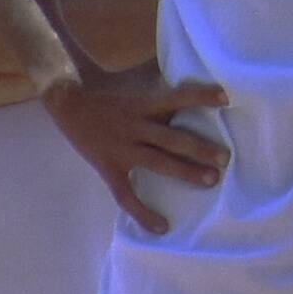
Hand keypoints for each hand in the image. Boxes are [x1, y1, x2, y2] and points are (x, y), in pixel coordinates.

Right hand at [36, 60, 230, 234]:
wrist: (67, 100)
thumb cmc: (106, 87)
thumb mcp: (135, 77)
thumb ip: (160, 78)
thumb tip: (190, 66)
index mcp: (143, 102)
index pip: (177, 96)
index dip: (200, 96)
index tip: (225, 98)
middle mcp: (135, 126)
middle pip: (173, 138)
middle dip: (201, 149)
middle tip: (225, 158)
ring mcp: (122, 149)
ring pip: (159, 163)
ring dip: (186, 172)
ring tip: (211, 181)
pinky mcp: (109, 168)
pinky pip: (127, 196)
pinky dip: (143, 213)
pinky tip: (161, 227)